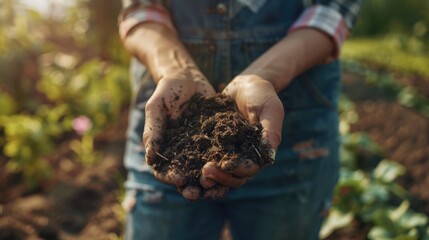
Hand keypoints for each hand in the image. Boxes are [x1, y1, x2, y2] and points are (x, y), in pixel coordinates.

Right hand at [143, 69, 214, 199]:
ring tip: (214, 188)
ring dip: (208, 182)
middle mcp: (183, 153)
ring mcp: (200, 148)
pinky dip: (225, 165)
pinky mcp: (217, 140)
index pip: (165, 170)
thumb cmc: (167, 91)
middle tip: (196, 193)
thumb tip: (150, 158)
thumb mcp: (156, 108)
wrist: (188, 77)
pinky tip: (230, 170)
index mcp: (166, 149)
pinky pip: (221, 156)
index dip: (171, 177)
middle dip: (190, 187)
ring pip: (204, 171)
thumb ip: (153, 131)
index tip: (179, 178)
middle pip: (185, 177)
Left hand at [200, 75, 283, 194]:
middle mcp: (241, 158)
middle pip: (231, 177)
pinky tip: (182, 163)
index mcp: (257, 153)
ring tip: (194, 173)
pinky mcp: (212, 145)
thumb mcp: (270, 109)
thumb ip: (271, 132)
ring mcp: (226, 153)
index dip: (237, 170)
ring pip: (217, 172)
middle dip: (219, 177)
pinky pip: (202, 158)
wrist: (244, 84)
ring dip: (207, 176)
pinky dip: (194, 164)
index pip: (249, 169)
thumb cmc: (262, 94)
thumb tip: (269, 158)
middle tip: (204, 172)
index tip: (225, 165)